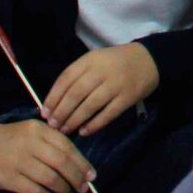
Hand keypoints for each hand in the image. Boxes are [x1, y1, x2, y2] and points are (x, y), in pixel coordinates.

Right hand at [0, 120, 93, 192]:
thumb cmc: (11, 139)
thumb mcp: (31, 131)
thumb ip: (52, 142)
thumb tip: (78, 164)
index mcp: (38, 129)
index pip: (67, 147)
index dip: (82, 163)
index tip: (91, 175)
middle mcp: (30, 144)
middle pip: (61, 163)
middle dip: (76, 178)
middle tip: (82, 188)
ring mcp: (18, 162)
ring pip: (50, 178)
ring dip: (63, 189)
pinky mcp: (9, 179)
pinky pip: (34, 191)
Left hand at [42, 42, 159, 134]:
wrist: (148, 60)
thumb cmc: (114, 63)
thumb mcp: (94, 60)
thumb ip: (77, 76)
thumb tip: (54, 103)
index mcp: (90, 60)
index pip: (66, 79)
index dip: (53, 97)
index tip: (44, 113)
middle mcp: (102, 71)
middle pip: (76, 93)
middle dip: (61, 112)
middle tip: (53, 125)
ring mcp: (116, 85)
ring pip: (90, 105)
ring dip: (74, 120)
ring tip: (65, 130)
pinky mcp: (127, 98)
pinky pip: (108, 114)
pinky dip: (94, 124)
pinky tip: (84, 132)